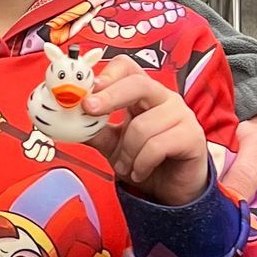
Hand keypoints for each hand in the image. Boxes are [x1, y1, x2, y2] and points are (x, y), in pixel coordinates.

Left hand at [83, 56, 210, 203]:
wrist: (170, 189)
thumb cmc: (142, 159)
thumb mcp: (111, 144)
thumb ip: (92, 129)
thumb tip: (64, 119)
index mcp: (142, 93)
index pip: (127, 67)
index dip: (107, 75)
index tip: (87, 93)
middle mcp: (164, 98)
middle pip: (138, 84)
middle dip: (110, 97)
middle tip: (89, 110)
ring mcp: (181, 115)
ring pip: (143, 126)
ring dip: (127, 152)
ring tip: (126, 166)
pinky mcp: (192, 137)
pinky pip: (158, 146)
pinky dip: (141, 164)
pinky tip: (140, 172)